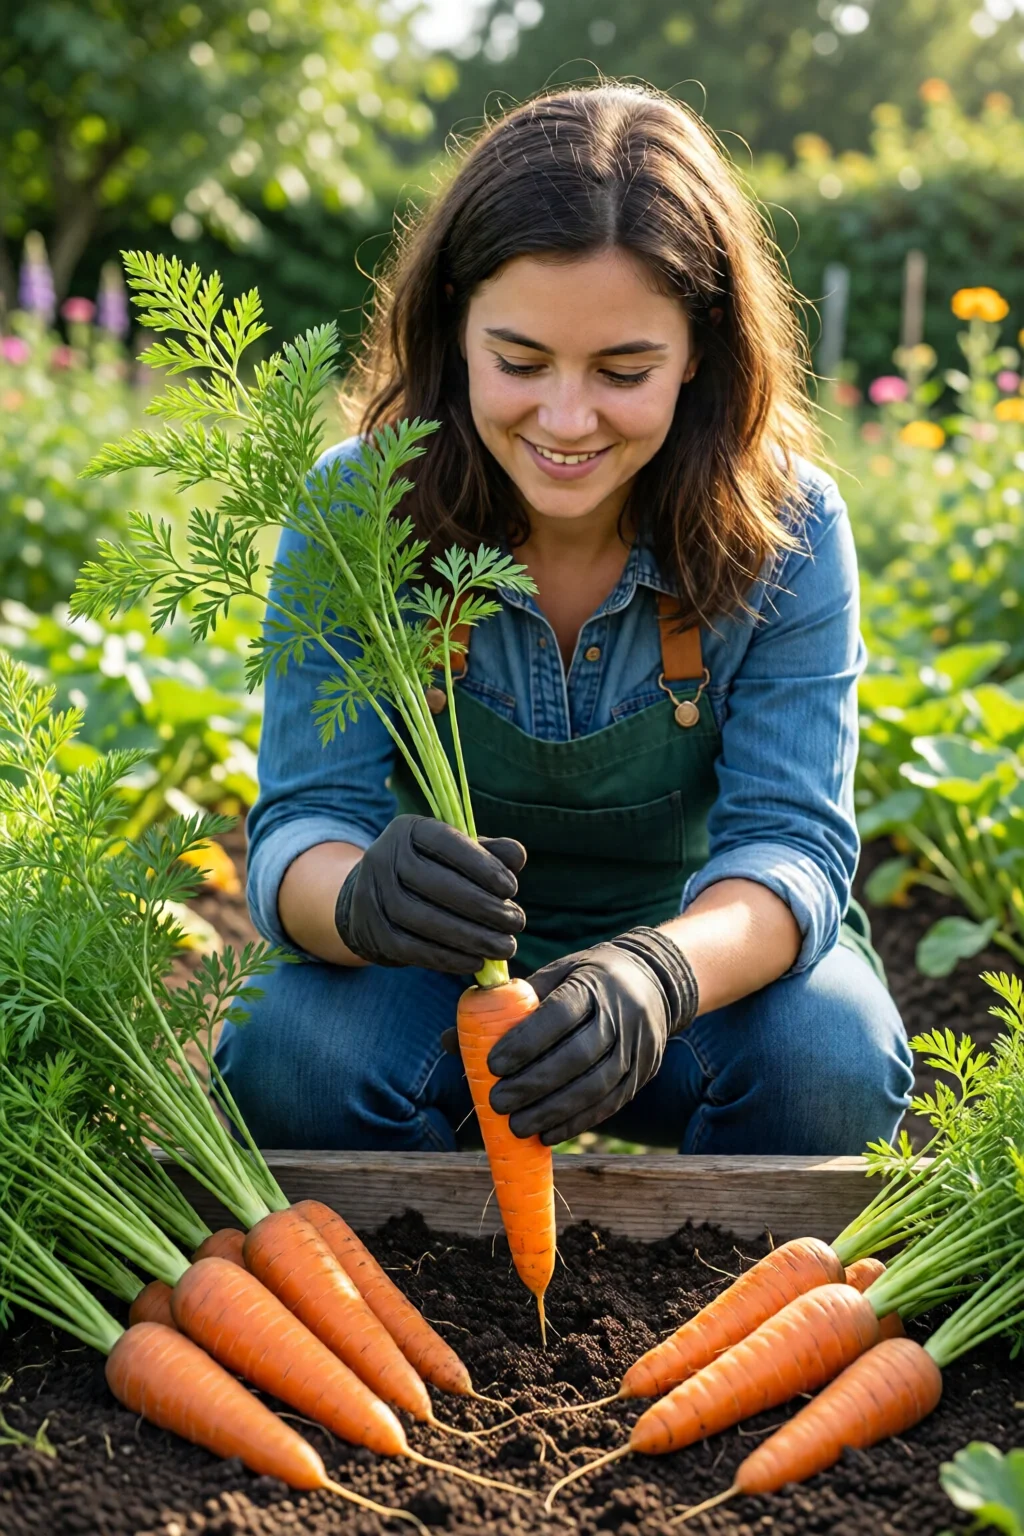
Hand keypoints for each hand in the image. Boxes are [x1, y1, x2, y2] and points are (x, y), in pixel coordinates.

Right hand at [334, 814, 525, 971]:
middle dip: (483, 906)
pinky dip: (448, 958)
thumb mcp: (455, 855)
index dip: (482, 865)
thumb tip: (517, 856)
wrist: (370, 901)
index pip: (446, 842)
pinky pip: (412, 949)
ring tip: (504, 947)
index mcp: (409, 831)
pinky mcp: (372, 932)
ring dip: (470, 937)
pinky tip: (476, 962)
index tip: (512, 888)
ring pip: (424, 919)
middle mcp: (384, 857)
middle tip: (516, 923)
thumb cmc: (427, 873)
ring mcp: (372, 895)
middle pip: (436, 884)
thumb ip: (488, 853)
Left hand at [483, 928, 698, 1145]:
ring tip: (516, 1126)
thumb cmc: (587, 979)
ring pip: (594, 1087)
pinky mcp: (641, 1074)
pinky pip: (609, 1104)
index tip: (492, 1065)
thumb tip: (450, 1041)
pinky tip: (548, 1134)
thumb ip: (506, 1006)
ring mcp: (635, 1048)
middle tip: (496, 1103)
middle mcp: (619, 1016)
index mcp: (592, 985)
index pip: (558, 1016)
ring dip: (552, 1111)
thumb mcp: (553, 977)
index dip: (525, 1043)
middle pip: (575, 1057)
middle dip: (533, 1085)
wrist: (655, 981)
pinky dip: (576, 1122)